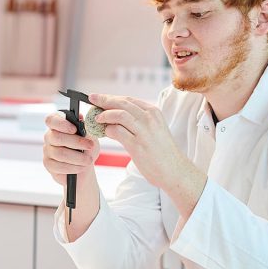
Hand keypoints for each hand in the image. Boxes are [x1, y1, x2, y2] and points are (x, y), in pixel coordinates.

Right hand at [43, 110, 99, 185]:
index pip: (51, 120)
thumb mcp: (90, 136)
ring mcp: (47, 150)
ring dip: (77, 157)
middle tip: (90, 146)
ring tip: (88, 160)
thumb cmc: (86, 147)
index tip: (74, 129)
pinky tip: (81, 167)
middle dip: (76, 142)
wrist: (86, 165)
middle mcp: (49, 136)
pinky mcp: (48, 164)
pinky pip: (59, 166)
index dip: (61, 123)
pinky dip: (73, 167)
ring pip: (60, 153)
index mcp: (58, 125)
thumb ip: (84, 128)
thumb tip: (79, 118)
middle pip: (56, 137)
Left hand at [88, 93, 205, 214]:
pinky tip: (104, 133)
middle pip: (122, 103)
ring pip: (119, 114)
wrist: (175, 170)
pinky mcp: (137, 145)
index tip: (99, 98)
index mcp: (154, 112)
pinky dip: (107, 130)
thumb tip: (116, 115)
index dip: (111, 97)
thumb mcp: (154, 129)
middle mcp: (150, 118)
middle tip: (92, 99)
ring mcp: (144, 131)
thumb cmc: (163, 152)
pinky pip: (117, 131)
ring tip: (96, 119)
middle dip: (104, 100)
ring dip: (104, 115)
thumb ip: (139, 121)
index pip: (128, 100)